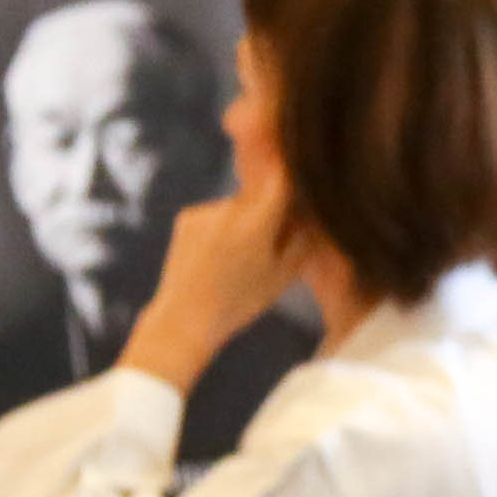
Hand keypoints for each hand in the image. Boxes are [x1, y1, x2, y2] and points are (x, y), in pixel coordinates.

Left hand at [118, 177, 306, 394]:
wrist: (184, 318)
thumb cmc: (239, 302)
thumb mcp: (282, 276)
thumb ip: (301, 239)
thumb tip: (312, 212)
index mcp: (257, 221)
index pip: (282, 179)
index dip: (292, 178)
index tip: (299, 184)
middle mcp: (230, 207)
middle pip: (259, 196)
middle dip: (267, 212)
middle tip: (267, 246)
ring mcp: (206, 210)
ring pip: (236, 207)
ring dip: (242, 223)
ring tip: (235, 261)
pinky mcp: (186, 216)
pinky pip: (214, 215)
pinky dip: (220, 229)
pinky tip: (214, 259)